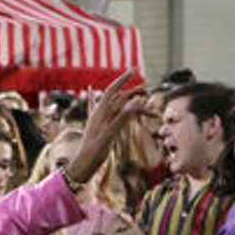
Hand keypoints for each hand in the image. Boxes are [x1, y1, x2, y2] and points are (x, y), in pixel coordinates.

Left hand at [66, 70, 144, 184]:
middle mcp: (100, 114)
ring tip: (150, 108)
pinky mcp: (103, 128)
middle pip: (120, 98)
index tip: (135, 69)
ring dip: (135, 106)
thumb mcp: (110, 133)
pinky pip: (113, 115)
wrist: (84, 165)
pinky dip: (120, 109)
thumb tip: (138, 99)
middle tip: (148, 91)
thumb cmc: (95, 150)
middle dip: (134, 93)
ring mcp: (102, 121)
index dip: (123, 79)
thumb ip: (124, 116)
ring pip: (120, 107)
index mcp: (100, 112)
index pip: (113, 90)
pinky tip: (108, 98)